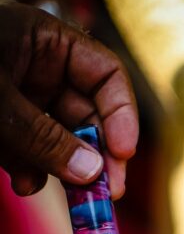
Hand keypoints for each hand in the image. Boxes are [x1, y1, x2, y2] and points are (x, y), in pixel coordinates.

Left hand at [0, 2, 137, 196]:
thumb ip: (44, 139)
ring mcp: (18, 93)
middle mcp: (37, 66)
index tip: (123, 154)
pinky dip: (32, 168)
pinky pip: (31, 147)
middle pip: (87, 112)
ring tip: (58, 192)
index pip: (105, 75)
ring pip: (60, 135)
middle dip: (95, 154)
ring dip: (62, 167)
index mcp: (44, 41)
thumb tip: (92, 173)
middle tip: (107, 192)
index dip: (121, 115)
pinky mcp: (0, 122)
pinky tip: (23, 183)